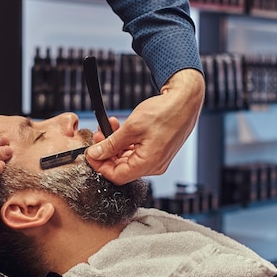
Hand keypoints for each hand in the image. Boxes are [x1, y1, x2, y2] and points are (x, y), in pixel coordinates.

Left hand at [85, 68, 204, 184]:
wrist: (185, 101)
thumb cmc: (164, 112)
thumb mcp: (131, 127)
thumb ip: (111, 144)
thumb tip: (95, 154)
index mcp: (148, 164)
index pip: (116, 176)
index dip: (100, 165)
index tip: (90, 153)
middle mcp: (154, 166)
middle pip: (122, 168)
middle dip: (106, 153)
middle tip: (98, 136)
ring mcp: (157, 159)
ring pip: (128, 159)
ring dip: (115, 146)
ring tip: (109, 127)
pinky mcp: (159, 151)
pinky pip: (137, 153)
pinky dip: (127, 143)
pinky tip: (121, 129)